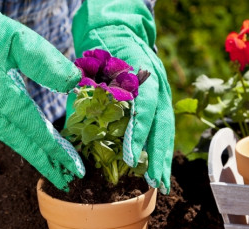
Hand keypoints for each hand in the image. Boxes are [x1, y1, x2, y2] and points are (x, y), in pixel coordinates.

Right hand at [0, 0, 83, 190]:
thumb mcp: (19, 40)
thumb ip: (47, 63)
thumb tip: (75, 82)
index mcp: (0, 95)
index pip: (36, 131)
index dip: (57, 151)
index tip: (76, 168)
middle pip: (24, 145)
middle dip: (48, 165)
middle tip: (70, 182)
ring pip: (13, 141)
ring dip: (35, 157)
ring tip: (56, 172)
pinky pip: (4, 132)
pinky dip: (22, 142)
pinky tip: (34, 147)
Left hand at [72, 0, 174, 193]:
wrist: (118, 26)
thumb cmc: (101, 44)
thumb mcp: (92, 62)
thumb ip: (90, 90)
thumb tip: (81, 127)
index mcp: (144, 72)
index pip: (145, 107)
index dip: (139, 133)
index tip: (131, 158)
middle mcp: (158, 83)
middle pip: (164, 123)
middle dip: (160, 155)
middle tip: (156, 182)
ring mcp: (161, 92)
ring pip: (167, 128)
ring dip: (164, 156)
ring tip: (161, 182)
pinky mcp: (158, 99)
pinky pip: (163, 126)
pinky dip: (160, 147)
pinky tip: (157, 165)